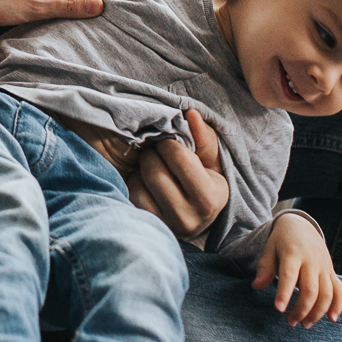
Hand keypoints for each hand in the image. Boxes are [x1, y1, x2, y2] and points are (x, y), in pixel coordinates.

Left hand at [127, 110, 229, 238]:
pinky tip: (142, 182)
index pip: (180, 159)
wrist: (190, 213)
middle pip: (155, 173)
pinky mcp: (147, 227)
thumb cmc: (200, 178)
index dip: (170, 145)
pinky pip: (130, 197)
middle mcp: (189, 218)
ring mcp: (166, 227)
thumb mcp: (208, 158)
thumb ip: (202, 136)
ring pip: (139, 185)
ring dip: (140, 169)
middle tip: (155, 152)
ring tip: (150, 166)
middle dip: (152, 155)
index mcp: (211, 199)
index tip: (169, 144)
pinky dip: (133, 184)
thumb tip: (191, 114)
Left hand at [252, 213, 341, 327]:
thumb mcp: (269, 249)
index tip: (279, 309)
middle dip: (301, 309)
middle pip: (310, 290)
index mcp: (293, 254)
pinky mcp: (332, 272)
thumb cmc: (281, 241)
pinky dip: (338, 305)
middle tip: (290, 322)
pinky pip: (339, 290)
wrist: (302, 226)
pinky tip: (332, 319)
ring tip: (305, 324)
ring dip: (317, 312)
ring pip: (327, 294)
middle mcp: (311, 261)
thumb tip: (256, 287)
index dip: (284, 293)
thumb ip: (264, 268)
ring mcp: (324, 267)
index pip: (289, 275)